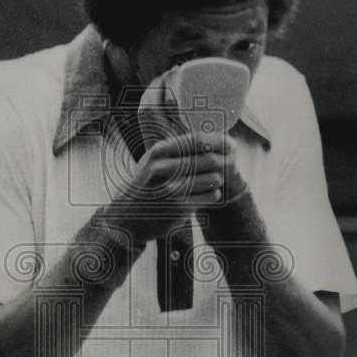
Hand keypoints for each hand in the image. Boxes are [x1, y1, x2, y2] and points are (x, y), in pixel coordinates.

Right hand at [100, 131, 241, 246]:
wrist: (126, 217)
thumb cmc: (147, 185)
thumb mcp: (154, 161)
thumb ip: (180, 149)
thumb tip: (219, 139)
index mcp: (158, 153)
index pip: (197, 140)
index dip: (219, 141)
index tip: (230, 144)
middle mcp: (164, 170)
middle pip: (210, 159)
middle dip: (224, 160)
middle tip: (231, 162)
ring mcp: (172, 190)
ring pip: (214, 178)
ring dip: (217, 178)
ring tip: (211, 179)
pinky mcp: (180, 209)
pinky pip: (212, 196)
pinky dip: (213, 194)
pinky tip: (204, 194)